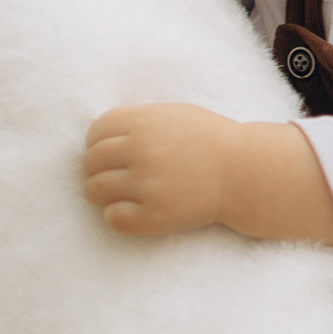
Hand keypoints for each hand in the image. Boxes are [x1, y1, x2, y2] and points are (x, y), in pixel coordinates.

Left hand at [82, 102, 240, 235]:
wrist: (242, 172)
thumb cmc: (208, 140)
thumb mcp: (173, 115)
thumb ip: (137, 121)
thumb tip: (97, 138)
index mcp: (144, 123)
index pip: (96, 132)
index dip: (97, 143)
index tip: (109, 152)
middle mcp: (141, 151)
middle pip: (90, 161)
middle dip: (97, 169)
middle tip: (114, 175)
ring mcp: (146, 185)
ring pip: (95, 190)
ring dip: (102, 193)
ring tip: (121, 193)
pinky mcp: (154, 216)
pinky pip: (112, 218)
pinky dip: (117, 216)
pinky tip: (133, 210)